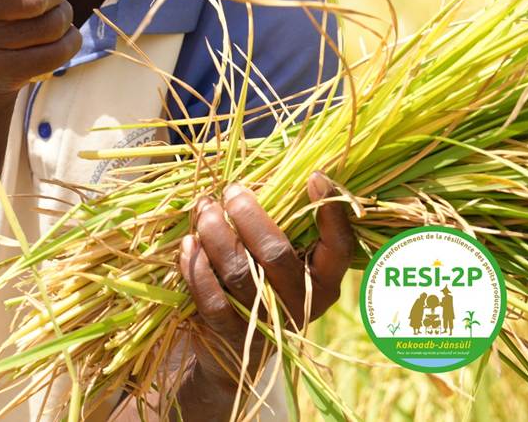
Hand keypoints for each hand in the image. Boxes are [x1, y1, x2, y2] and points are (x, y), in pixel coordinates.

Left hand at [171, 170, 354, 418]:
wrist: (235, 351)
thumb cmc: (264, 285)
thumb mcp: (285, 260)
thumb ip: (284, 226)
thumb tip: (267, 175)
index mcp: (323, 282)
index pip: (338, 248)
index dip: (331, 213)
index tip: (314, 176)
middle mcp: (300, 303)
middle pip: (276, 254)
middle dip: (249, 216)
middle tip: (231, 191)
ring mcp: (265, 322)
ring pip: (240, 272)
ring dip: (217, 234)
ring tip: (205, 209)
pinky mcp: (231, 335)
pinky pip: (212, 299)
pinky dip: (197, 267)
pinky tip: (189, 244)